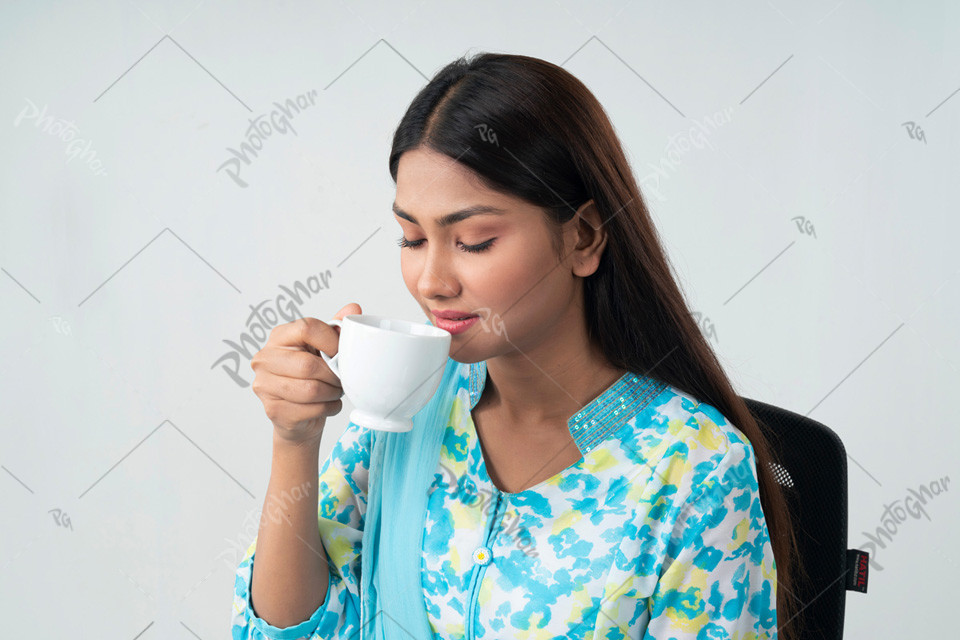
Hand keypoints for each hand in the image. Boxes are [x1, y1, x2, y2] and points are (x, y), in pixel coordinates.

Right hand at [250, 303, 360, 444]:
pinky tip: (327, 405)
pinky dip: (327, 408)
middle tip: (341, 379)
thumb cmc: (312, 378)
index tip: (340, 354)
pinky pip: (310, 409)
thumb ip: (336, 328)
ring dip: (332, 393)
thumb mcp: (324, 349)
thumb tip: (353, 308)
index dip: (332, 341)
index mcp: (279, 336)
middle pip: (308, 365)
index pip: (307, 328)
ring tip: (335, 391)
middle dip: (333, 375)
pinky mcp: (272, 409)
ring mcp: (264, 385)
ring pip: (311, 390)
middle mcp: (265, 358)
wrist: (299, 416)